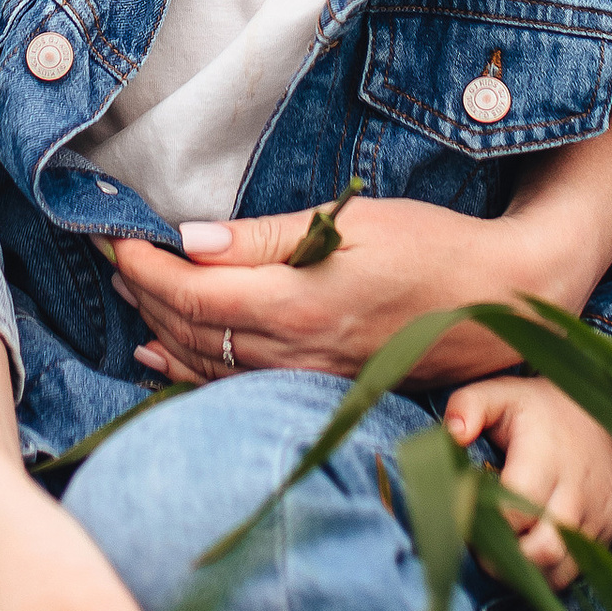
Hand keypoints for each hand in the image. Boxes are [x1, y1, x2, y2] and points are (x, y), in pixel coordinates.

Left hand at [114, 194, 536, 389]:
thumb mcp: (350, 222)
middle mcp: (293, 352)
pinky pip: (235, 385)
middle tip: (109, 255)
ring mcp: (307, 378)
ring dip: (157, 329)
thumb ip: (262, 238)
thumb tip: (188, 241)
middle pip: (188, 328)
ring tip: (126, 296)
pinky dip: (188, 369)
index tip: (111, 236)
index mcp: (295, 304)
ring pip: (205, 362)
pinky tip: (161, 358)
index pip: (188, 291)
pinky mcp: (321, 388)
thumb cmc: (431, 246)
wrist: (502, 302)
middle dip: (139, 291)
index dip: (141, 265)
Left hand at [442, 374, 611, 587]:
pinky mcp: (608, 529)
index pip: (514, 513)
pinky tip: (529, 550)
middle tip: (481, 548)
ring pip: (560, 571)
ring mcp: (597, 514)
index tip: (465, 523)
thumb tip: (452, 437)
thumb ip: (467, 406)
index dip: (485, 528)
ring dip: (526, 572)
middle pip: (541, 551)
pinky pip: (576, 570)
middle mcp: (576, 492)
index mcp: (546, 459)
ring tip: (504, 551)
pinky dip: (549, 571)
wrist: (598, 415)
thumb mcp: (499, 393)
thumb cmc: (536, 409)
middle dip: (504, 561)